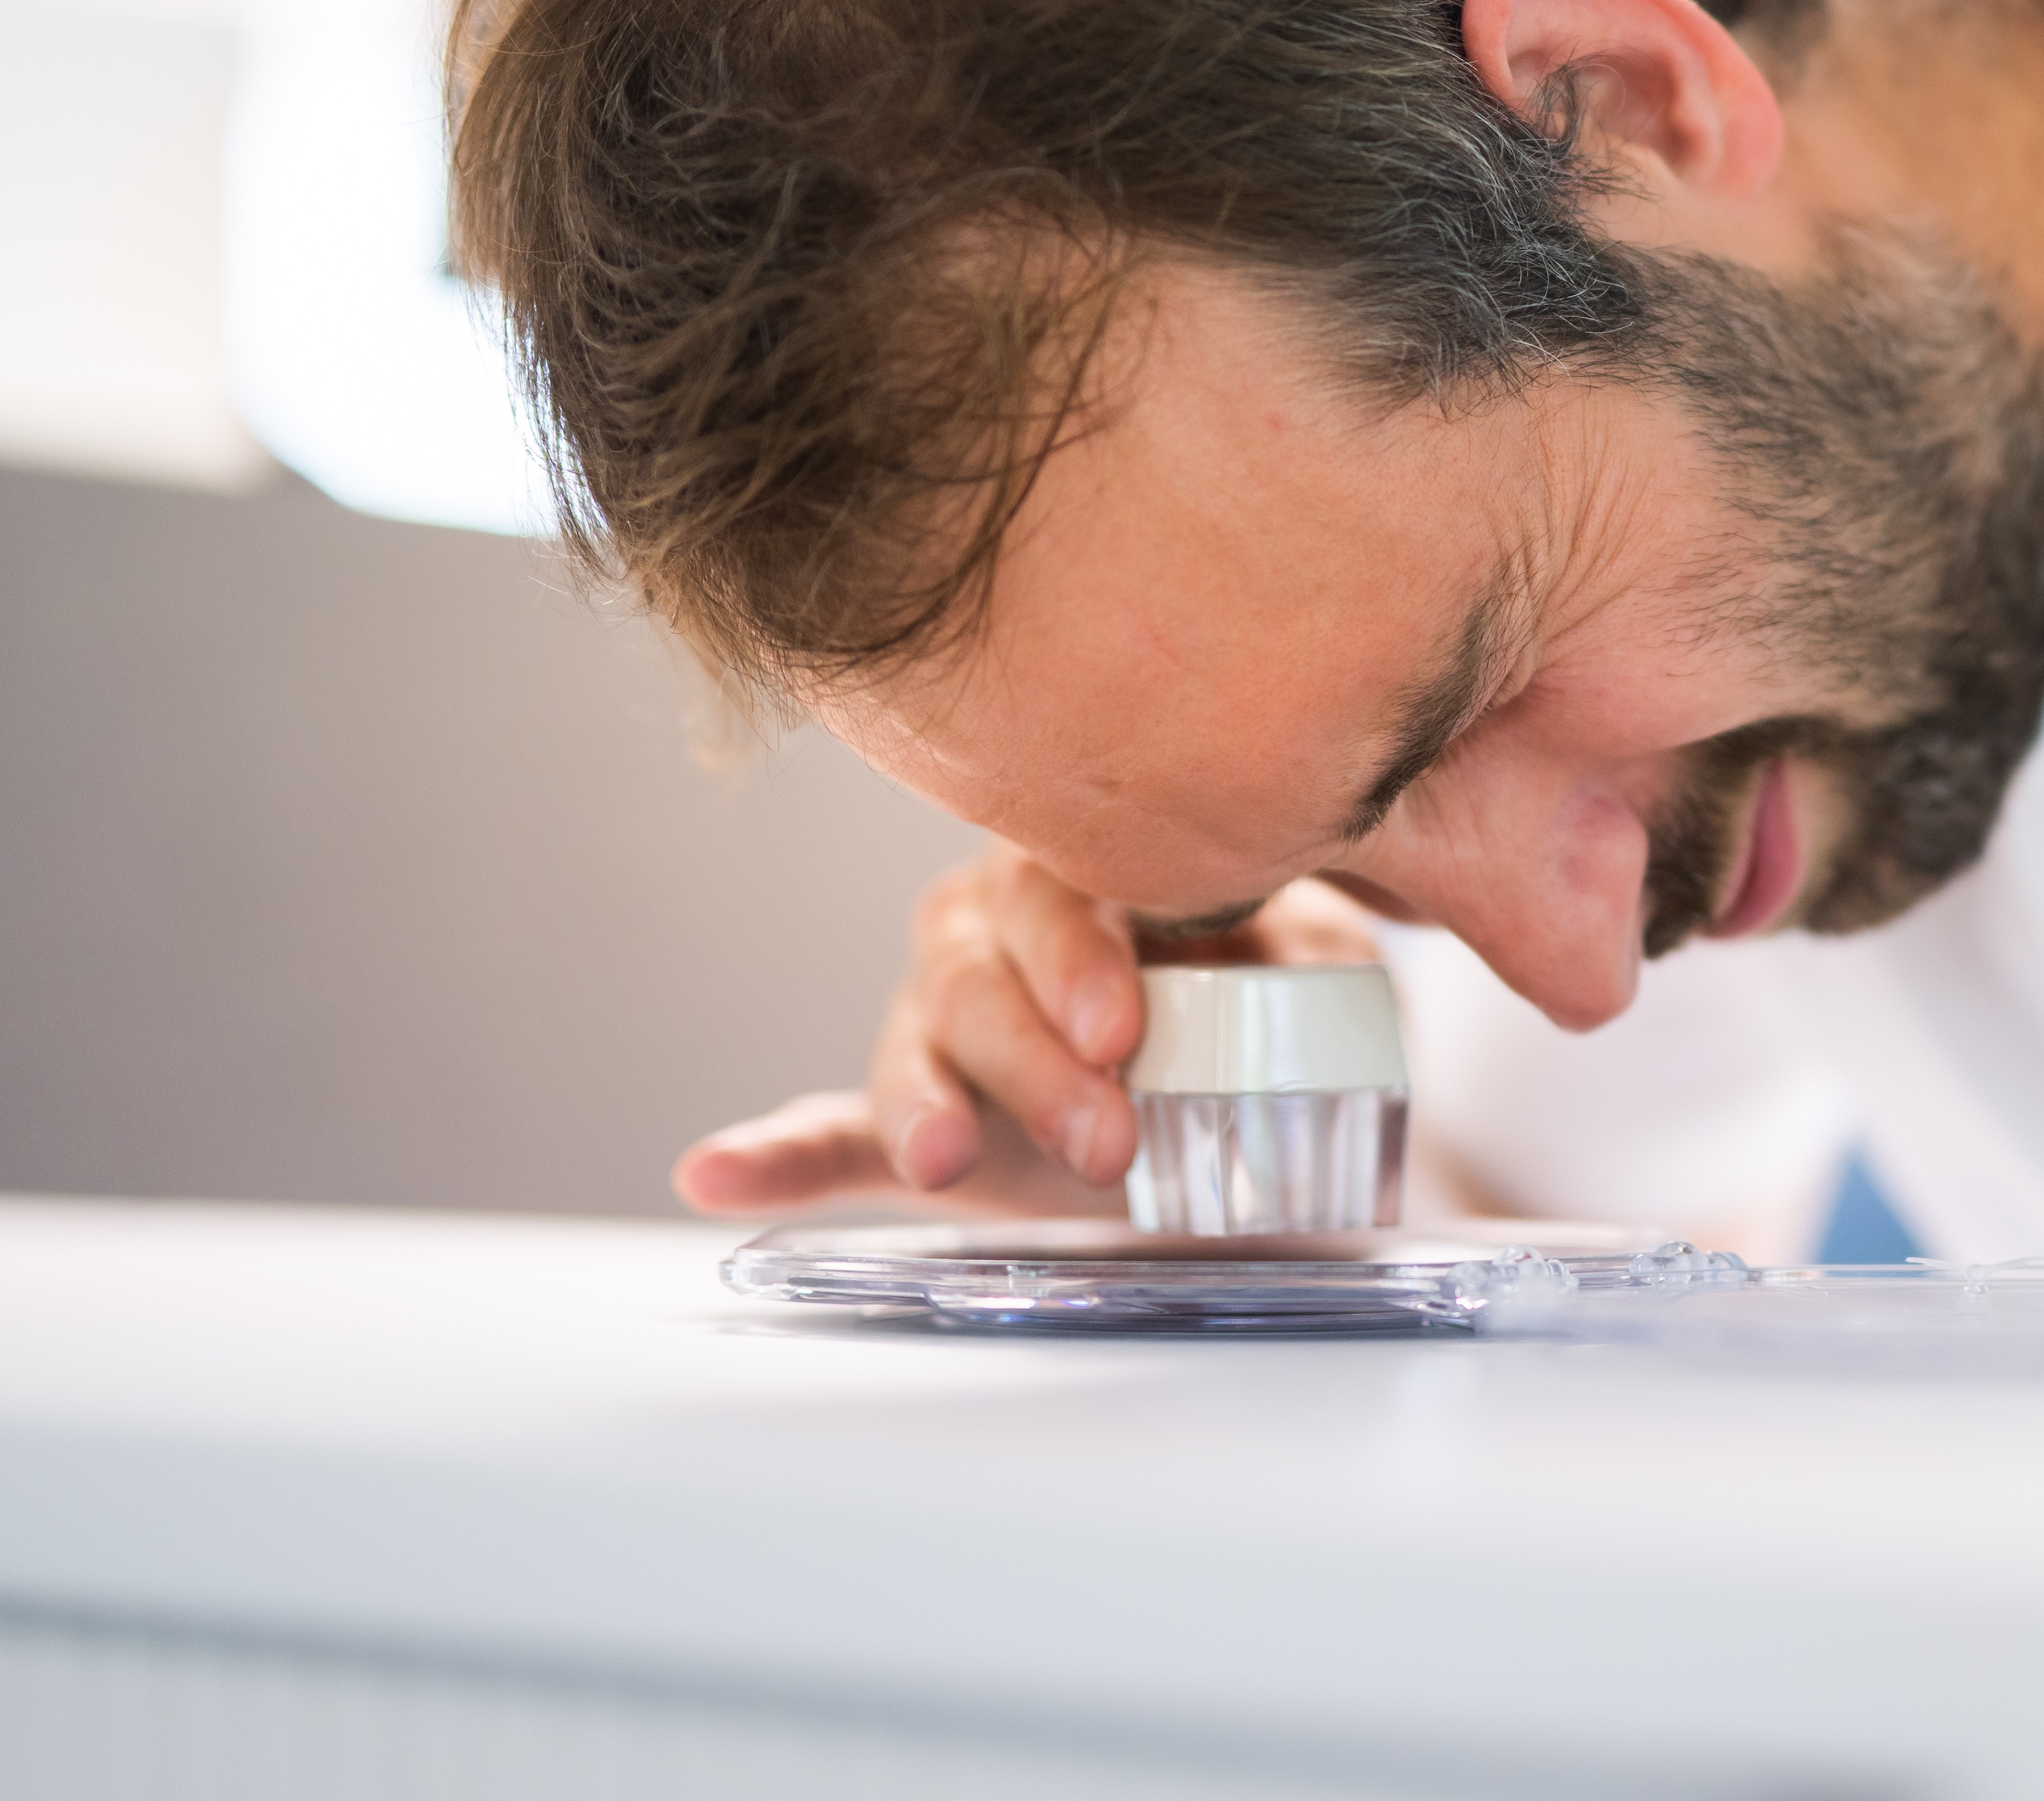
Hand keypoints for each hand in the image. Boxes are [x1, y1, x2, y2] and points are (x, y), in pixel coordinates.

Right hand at [670, 838, 1383, 1217]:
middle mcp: (991, 931)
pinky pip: (826, 1133)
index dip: (1087, 962)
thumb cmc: (1267, 990)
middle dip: (1041, 1064)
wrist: (1250, 1085)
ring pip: (919, 1052)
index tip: (1124, 1028)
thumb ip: (1311, 946)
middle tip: (1105, 1132)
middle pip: (988, 983)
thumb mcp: (1311, 963)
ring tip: (945, 1160)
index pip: (1066, 895)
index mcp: (1082, 870)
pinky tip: (714, 1174)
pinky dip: (772, 1157)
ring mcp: (937, 1024)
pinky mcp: (905, 1117)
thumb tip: (1329, 951)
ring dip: (933, 1109)